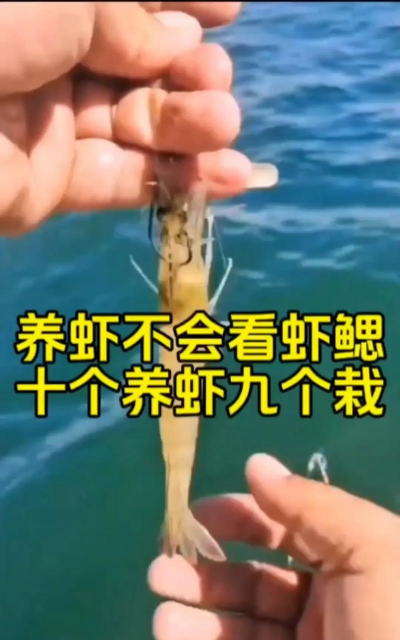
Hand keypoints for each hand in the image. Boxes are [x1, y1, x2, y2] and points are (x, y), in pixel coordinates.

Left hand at [0, 2, 247, 234]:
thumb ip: (126, 17)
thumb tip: (175, 45)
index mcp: (43, 5)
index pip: (125, 4)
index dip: (180, 6)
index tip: (228, 10)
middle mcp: (46, 58)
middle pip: (137, 67)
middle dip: (188, 72)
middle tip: (214, 78)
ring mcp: (47, 125)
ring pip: (135, 128)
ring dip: (190, 128)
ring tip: (224, 121)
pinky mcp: (48, 186)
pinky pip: (120, 182)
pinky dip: (175, 182)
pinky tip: (231, 177)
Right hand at [148, 454, 399, 639]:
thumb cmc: (392, 623)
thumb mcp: (371, 550)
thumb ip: (311, 504)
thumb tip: (256, 463)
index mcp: (350, 566)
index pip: (284, 530)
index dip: (240, 517)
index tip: (195, 515)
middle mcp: (325, 607)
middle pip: (253, 580)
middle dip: (205, 569)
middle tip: (162, 568)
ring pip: (237, 624)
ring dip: (194, 612)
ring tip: (162, 610)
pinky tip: (169, 631)